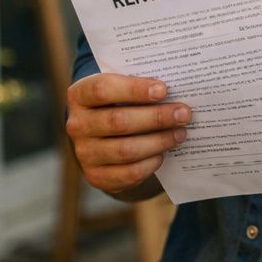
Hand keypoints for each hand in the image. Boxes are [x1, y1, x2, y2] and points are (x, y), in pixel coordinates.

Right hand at [65, 73, 188, 196]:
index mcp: (80, 95)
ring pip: (125, 150)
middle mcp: (77, 125)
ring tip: (180, 133)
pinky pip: (128, 173)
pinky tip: (162, 153)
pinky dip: (150, 163)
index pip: (103, 89)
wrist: (102, 136)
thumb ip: (141, 85)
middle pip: (118, 121)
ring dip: (158, 141)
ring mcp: (84, 153)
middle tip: (183, 113)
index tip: (164, 90)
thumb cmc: (120, 104)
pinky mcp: (96, 176)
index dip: (135, 89)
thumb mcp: (122, 88)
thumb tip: (178, 87)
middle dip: (156, 117)